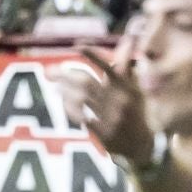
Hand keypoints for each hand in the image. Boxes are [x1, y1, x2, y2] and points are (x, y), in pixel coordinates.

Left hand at [57, 40, 155, 161]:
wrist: (142, 147)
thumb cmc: (136, 114)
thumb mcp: (136, 90)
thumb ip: (126, 70)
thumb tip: (124, 44)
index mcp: (127, 87)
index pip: (109, 66)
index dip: (92, 55)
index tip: (77, 46)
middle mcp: (120, 100)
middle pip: (86, 81)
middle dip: (64, 75)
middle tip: (49, 72)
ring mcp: (112, 118)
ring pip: (81, 98)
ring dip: (65, 91)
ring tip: (56, 87)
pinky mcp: (105, 133)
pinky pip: (81, 117)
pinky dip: (71, 109)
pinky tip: (65, 104)